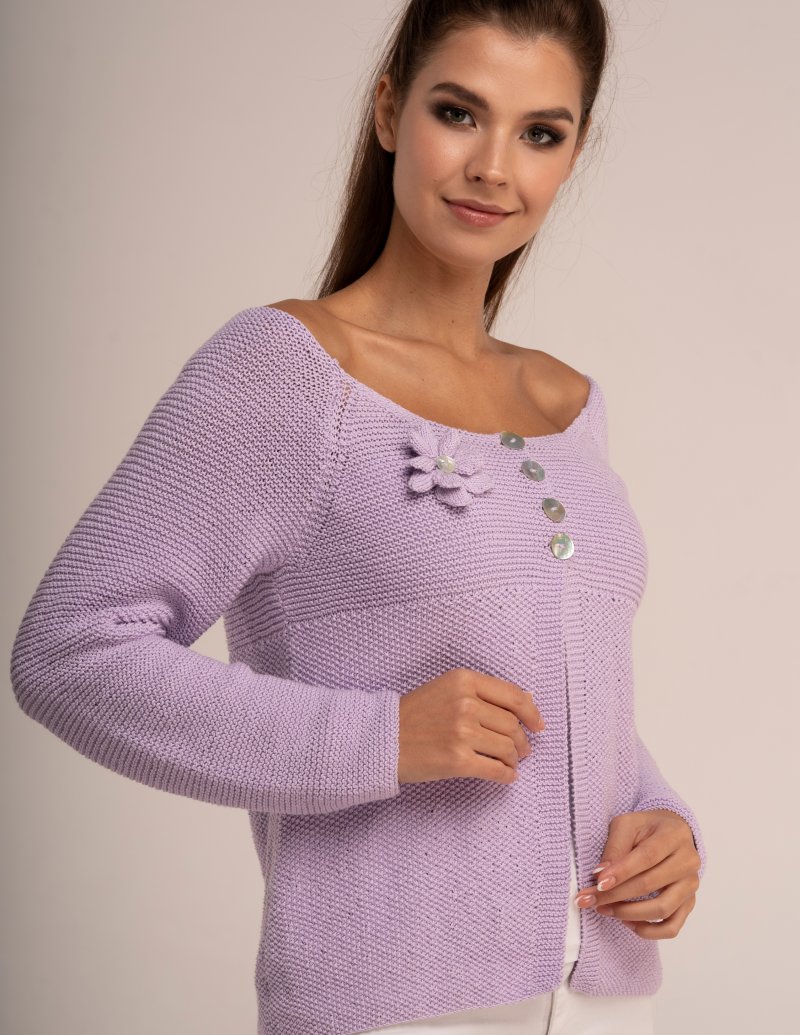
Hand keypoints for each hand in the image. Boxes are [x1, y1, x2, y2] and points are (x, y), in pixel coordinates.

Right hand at [397, 668, 544, 785]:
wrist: (381, 739)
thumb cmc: (413, 714)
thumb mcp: (447, 689)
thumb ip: (483, 692)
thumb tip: (528, 702)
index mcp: (464, 680)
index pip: (514, 696)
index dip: (532, 713)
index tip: (539, 726)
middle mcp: (465, 703)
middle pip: (512, 724)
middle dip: (522, 741)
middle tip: (521, 750)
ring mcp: (462, 732)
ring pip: (508, 748)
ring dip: (514, 759)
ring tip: (510, 762)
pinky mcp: (457, 760)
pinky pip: (496, 770)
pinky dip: (506, 775)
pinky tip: (505, 776)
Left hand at [573, 808, 700, 939]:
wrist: (670, 833)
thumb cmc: (646, 828)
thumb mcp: (627, 824)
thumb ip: (615, 847)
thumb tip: (601, 876)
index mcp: (674, 835)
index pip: (647, 857)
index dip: (622, 872)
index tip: (598, 883)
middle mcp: (688, 861)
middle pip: (651, 884)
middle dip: (615, 894)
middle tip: (589, 899)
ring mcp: (691, 884)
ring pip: (663, 909)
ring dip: (629, 914)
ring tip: (604, 909)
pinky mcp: (689, 903)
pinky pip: (672, 927)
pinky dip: (649, 931)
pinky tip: (626, 922)